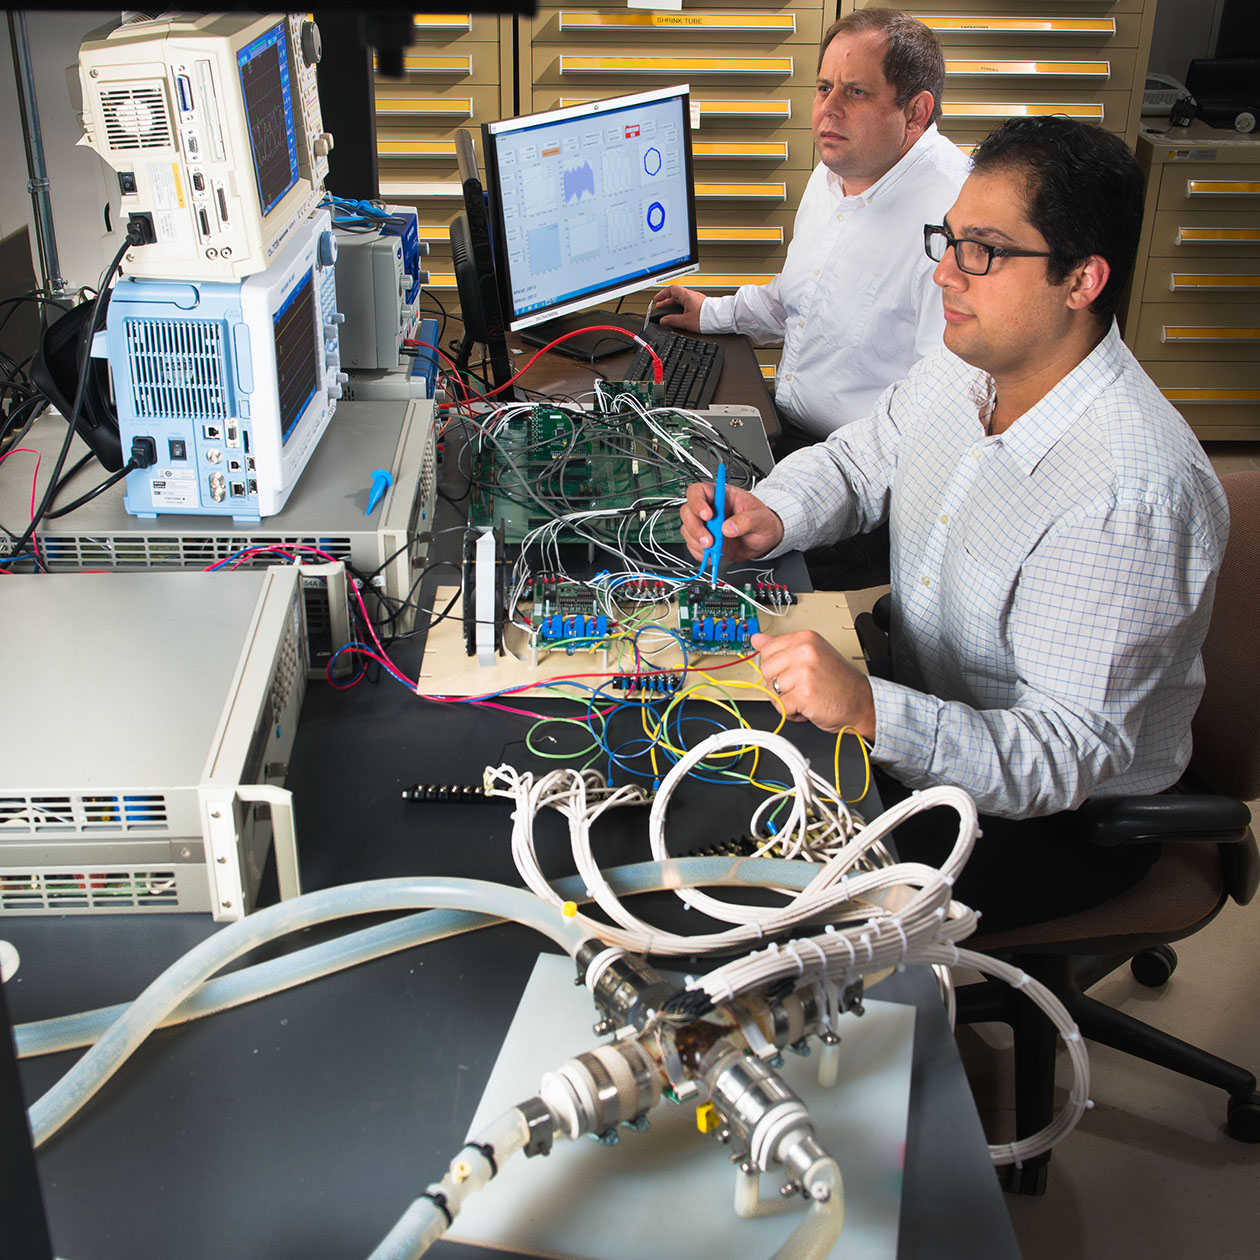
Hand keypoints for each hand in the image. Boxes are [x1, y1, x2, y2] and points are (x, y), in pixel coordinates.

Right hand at [651, 285, 704, 332]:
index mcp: (686, 295)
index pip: (671, 290)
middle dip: (666, 301)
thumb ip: (672, 321)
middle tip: (661, 308)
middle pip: (676, 295)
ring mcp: (697, 299)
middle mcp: (692, 295)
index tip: (657, 300)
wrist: (721, 318)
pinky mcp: (701, 305)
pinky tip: (681, 315)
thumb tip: (663, 321)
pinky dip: (681, 308)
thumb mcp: (685, 321)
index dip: (662, 294)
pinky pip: (688, 303)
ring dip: (674, 305)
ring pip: (682, 299)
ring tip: (669, 313)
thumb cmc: (707, 317)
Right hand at [680, 481, 784, 561]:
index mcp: (721, 495)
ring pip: (687, 530)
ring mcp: (705, 526)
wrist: (764, 541)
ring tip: (716, 548)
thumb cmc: (763, 523)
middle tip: (709, 541)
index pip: (699, 491)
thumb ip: (747, 521)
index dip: (698, 502)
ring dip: (697, 542)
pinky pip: (692, 546)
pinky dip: (701, 553)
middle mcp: (709, 509)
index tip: (708, 516)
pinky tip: (714, 554)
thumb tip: (728, 528)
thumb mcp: (762, 519)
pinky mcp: (704, 541)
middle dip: (696, 528)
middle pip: (687, 512)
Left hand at [752, 630, 876, 740]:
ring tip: (805, 697)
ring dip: (785, 700)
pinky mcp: (804, 693)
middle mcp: (804, 651)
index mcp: (805, 639)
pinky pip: (781, 706)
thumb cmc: (839, 681)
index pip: (767, 649)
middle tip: (799, 687)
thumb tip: (756, 639)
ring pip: (771, 689)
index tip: (789, 672)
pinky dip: (792, 712)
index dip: (776, 667)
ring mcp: (804, 672)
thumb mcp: (812, 655)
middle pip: (766, 669)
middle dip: (778, 684)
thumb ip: (783, 647)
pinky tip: (808, 707)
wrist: (862, 702)